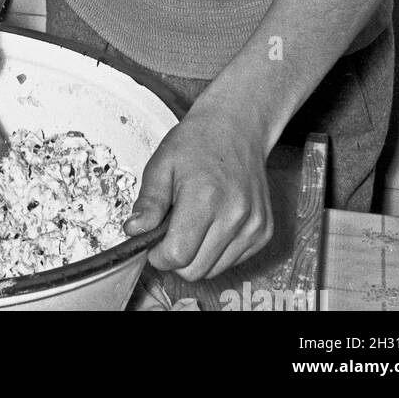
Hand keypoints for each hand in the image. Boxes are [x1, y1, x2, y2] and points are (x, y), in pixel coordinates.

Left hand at [124, 102, 273, 280]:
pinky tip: (212, 223)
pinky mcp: (264, 232)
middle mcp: (235, 216)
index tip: (152, 243)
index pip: (178, 255)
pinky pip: (233, 261)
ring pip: (214, 269)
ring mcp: (253, 226)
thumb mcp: (162, 164)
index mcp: (205, 198)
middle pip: (196, 270)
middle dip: (176, 258)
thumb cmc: (196, 142)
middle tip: (169, 231)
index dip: (159, 255)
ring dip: (197, 255)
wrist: (237, 127)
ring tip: (192, 222)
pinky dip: (217, 251)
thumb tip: (134, 231)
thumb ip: (148, 202)